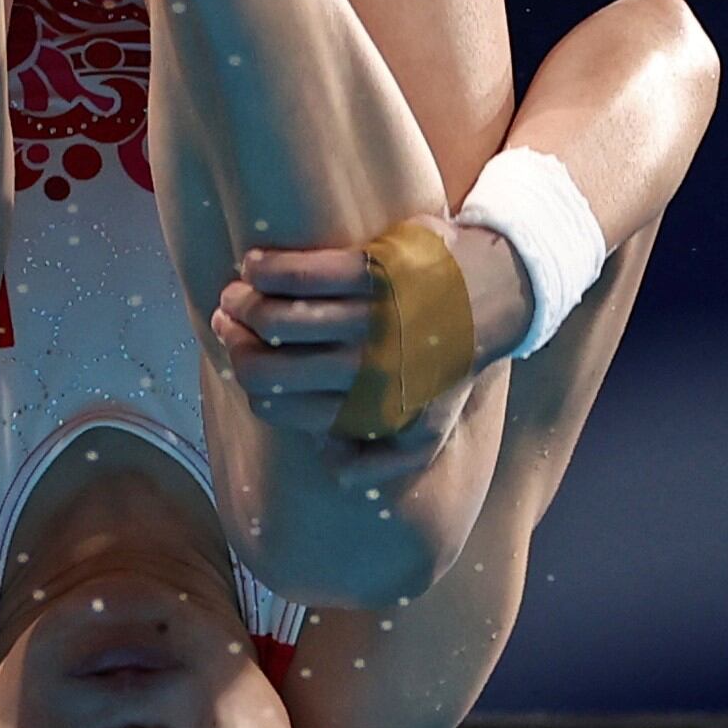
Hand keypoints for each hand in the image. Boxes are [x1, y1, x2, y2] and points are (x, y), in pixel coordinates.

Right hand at [207, 215, 526, 483]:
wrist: (501, 293)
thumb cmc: (452, 357)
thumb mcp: (431, 426)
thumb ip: (384, 460)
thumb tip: (329, 463)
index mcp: (372, 411)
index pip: (278, 409)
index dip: (248, 386)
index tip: (240, 362)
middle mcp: (370, 372)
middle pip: (265, 369)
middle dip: (232, 346)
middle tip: (226, 322)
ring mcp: (374, 320)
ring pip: (276, 320)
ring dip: (242, 304)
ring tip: (237, 292)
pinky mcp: (379, 272)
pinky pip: (302, 274)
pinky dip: (266, 270)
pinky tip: (255, 264)